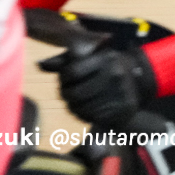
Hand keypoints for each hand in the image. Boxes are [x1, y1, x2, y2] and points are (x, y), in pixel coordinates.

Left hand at [40, 40, 156, 127]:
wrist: (135, 85)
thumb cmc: (104, 69)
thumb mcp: (89, 58)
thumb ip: (64, 61)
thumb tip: (39, 64)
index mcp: (106, 56)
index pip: (71, 71)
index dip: (64, 78)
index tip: (66, 79)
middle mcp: (115, 73)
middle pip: (73, 93)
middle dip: (67, 95)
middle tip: (70, 93)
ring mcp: (120, 91)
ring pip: (80, 108)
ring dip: (74, 107)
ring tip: (80, 100)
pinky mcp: (122, 108)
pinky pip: (92, 118)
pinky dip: (85, 115)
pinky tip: (89, 108)